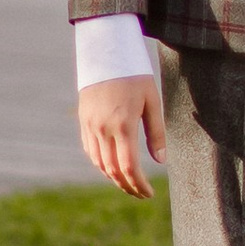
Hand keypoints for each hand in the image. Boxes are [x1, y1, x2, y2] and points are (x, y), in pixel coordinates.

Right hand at [78, 75, 166, 196]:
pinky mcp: (83, 120)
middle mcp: (104, 129)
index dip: (139, 185)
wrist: (105, 52)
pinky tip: (112, 166)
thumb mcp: (152, 101)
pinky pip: (90, 151)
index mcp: (124, 125)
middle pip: (113, 171)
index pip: (130, 167)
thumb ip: (156, 132)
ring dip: (114, 178)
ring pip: (99, 163)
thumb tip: (161, 161)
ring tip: (129, 183)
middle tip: (140, 194)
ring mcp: (90, 125)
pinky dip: (101, 164)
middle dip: (127, 187)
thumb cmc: (135, 75)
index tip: (149, 193)